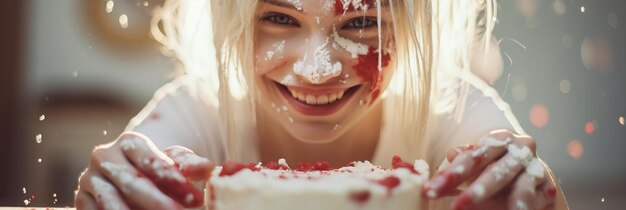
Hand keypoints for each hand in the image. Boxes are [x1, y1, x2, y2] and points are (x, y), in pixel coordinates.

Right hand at [74, 132, 214, 209]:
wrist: (126, 174)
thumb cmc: (157, 169)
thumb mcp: (175, 163)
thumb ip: (191, 165)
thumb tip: (211, 168)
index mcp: (129, 142)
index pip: (152, 162)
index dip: (175, 181)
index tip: (196, 198)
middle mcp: (104, 157)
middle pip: (133, 184)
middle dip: (160, 203)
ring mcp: (88, 179)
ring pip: (113, 203)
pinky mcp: (80, 201)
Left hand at [422, 130, 557, 209]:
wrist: (530, 174)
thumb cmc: (495, 167)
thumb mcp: (476, 165)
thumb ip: (462, 164)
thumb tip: (451, 153)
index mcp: (498, 139)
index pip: (472, 157)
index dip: (451, 175)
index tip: (431, 190)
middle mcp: (520, 149)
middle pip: (495, 171)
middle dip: (475, 190)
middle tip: (457, 206)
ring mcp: (536, 167)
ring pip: (521, 185)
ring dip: (508, 202)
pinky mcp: (548, 186)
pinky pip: (537, 198)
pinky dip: (526, 207)